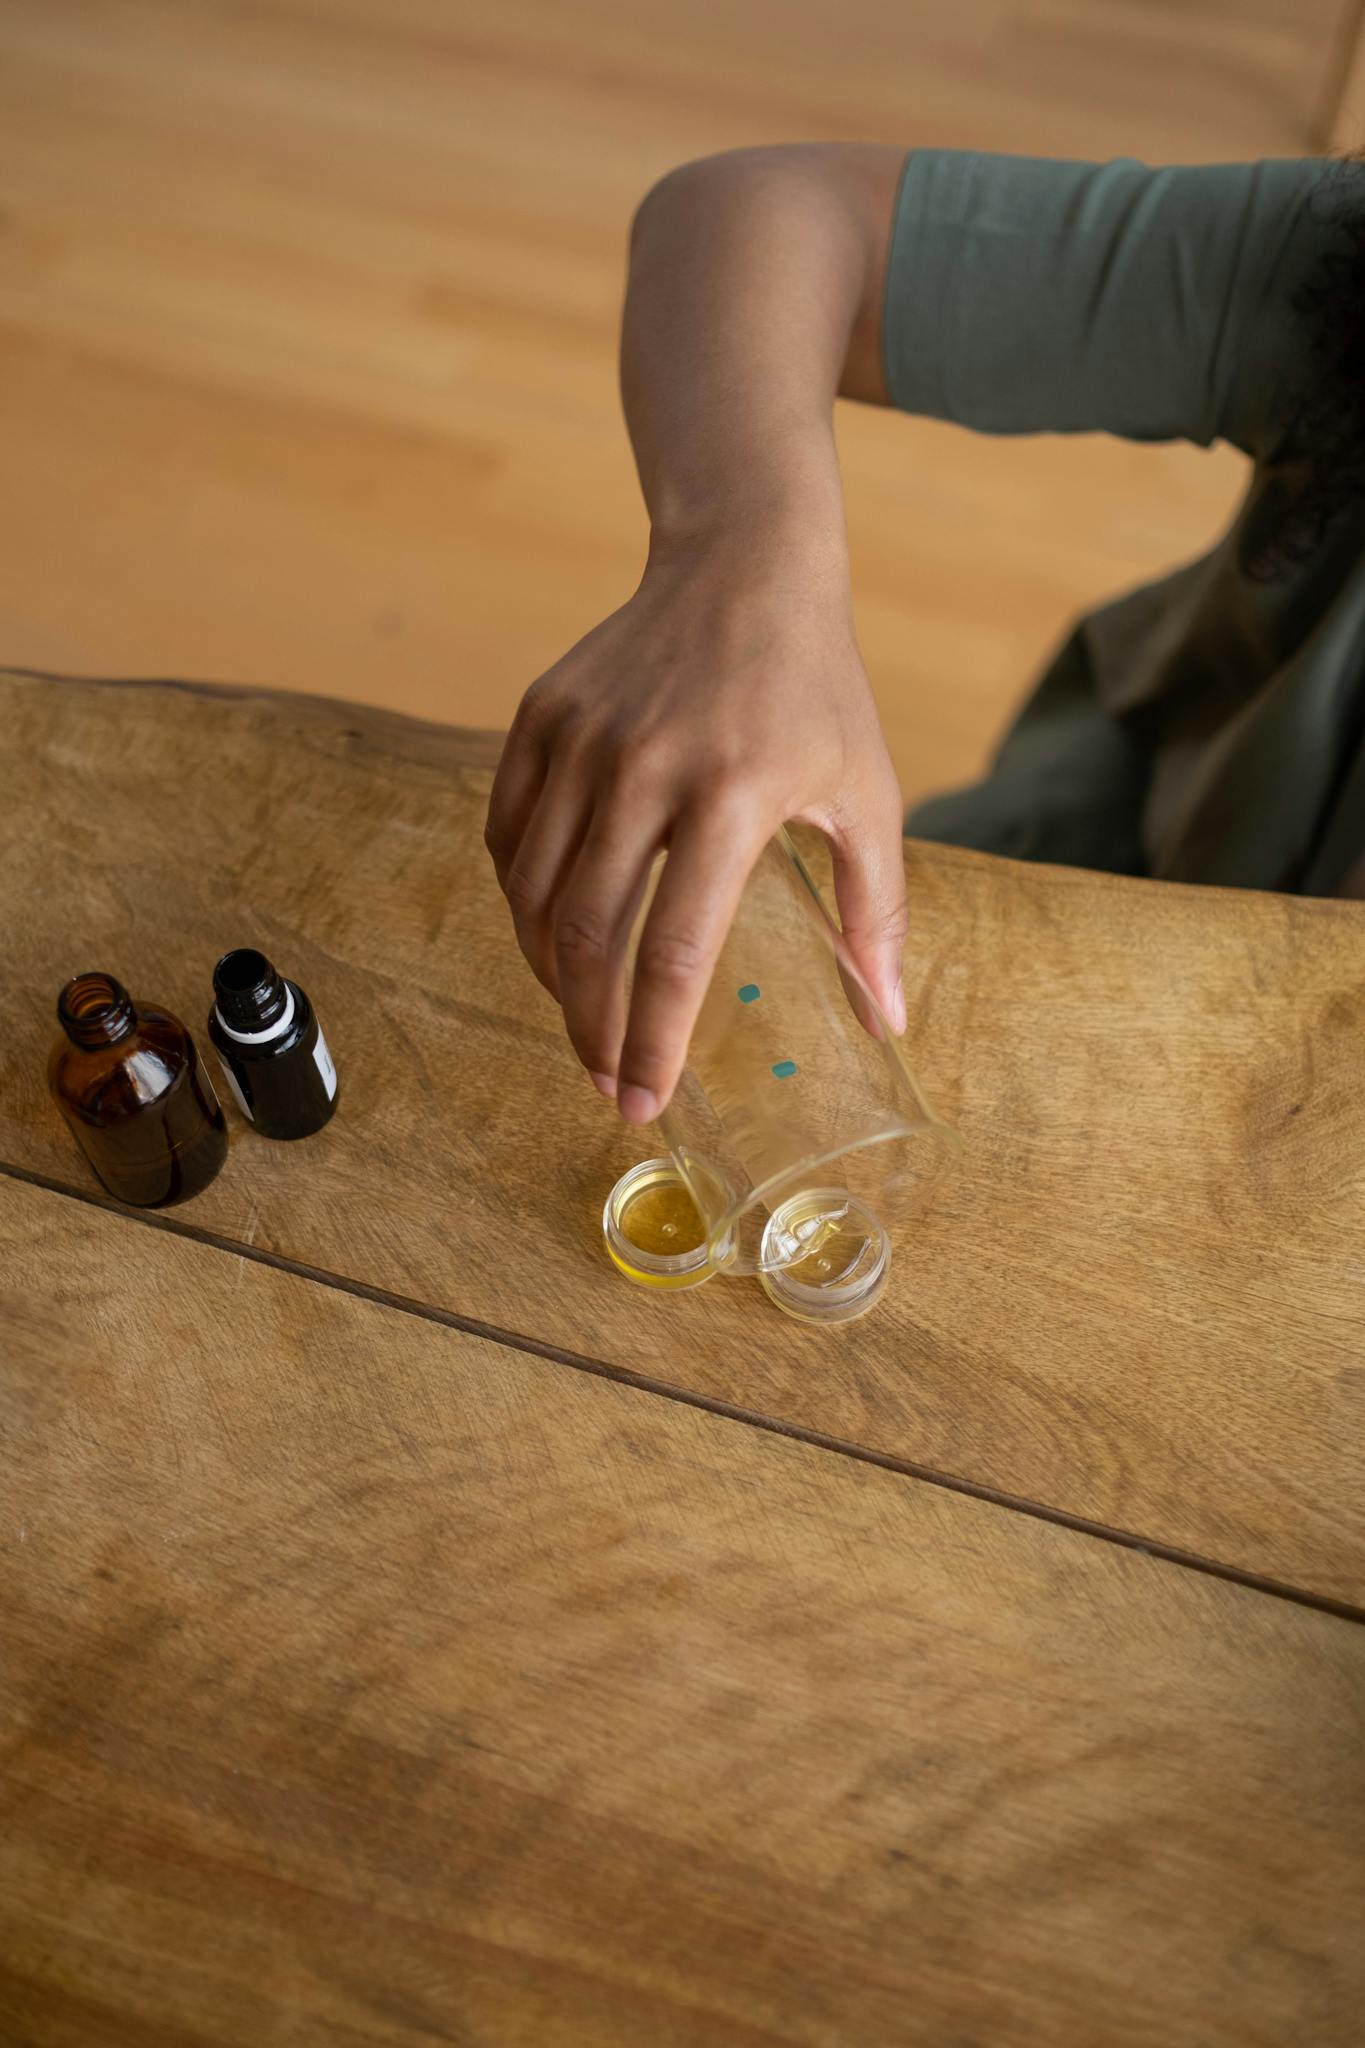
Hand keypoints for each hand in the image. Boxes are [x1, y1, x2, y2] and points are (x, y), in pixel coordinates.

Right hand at [485, 526, 906, 1124]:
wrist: (744, 567)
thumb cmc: (817, 692)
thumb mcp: (869, 795)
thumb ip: (878, 912)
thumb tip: (891, 1020)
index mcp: (731, 795)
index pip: (673, 950)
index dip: (652, 1041)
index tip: (641, 1102)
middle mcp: (644, 768)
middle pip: (586, 934)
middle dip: (588, 1027)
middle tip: (604, 1081)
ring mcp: (582, 740)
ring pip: (532, 893)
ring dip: (548, 974)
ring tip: (581, 1018)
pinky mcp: (540, 717)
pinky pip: (507, 835)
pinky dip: (520, 899)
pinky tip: (548, 935)